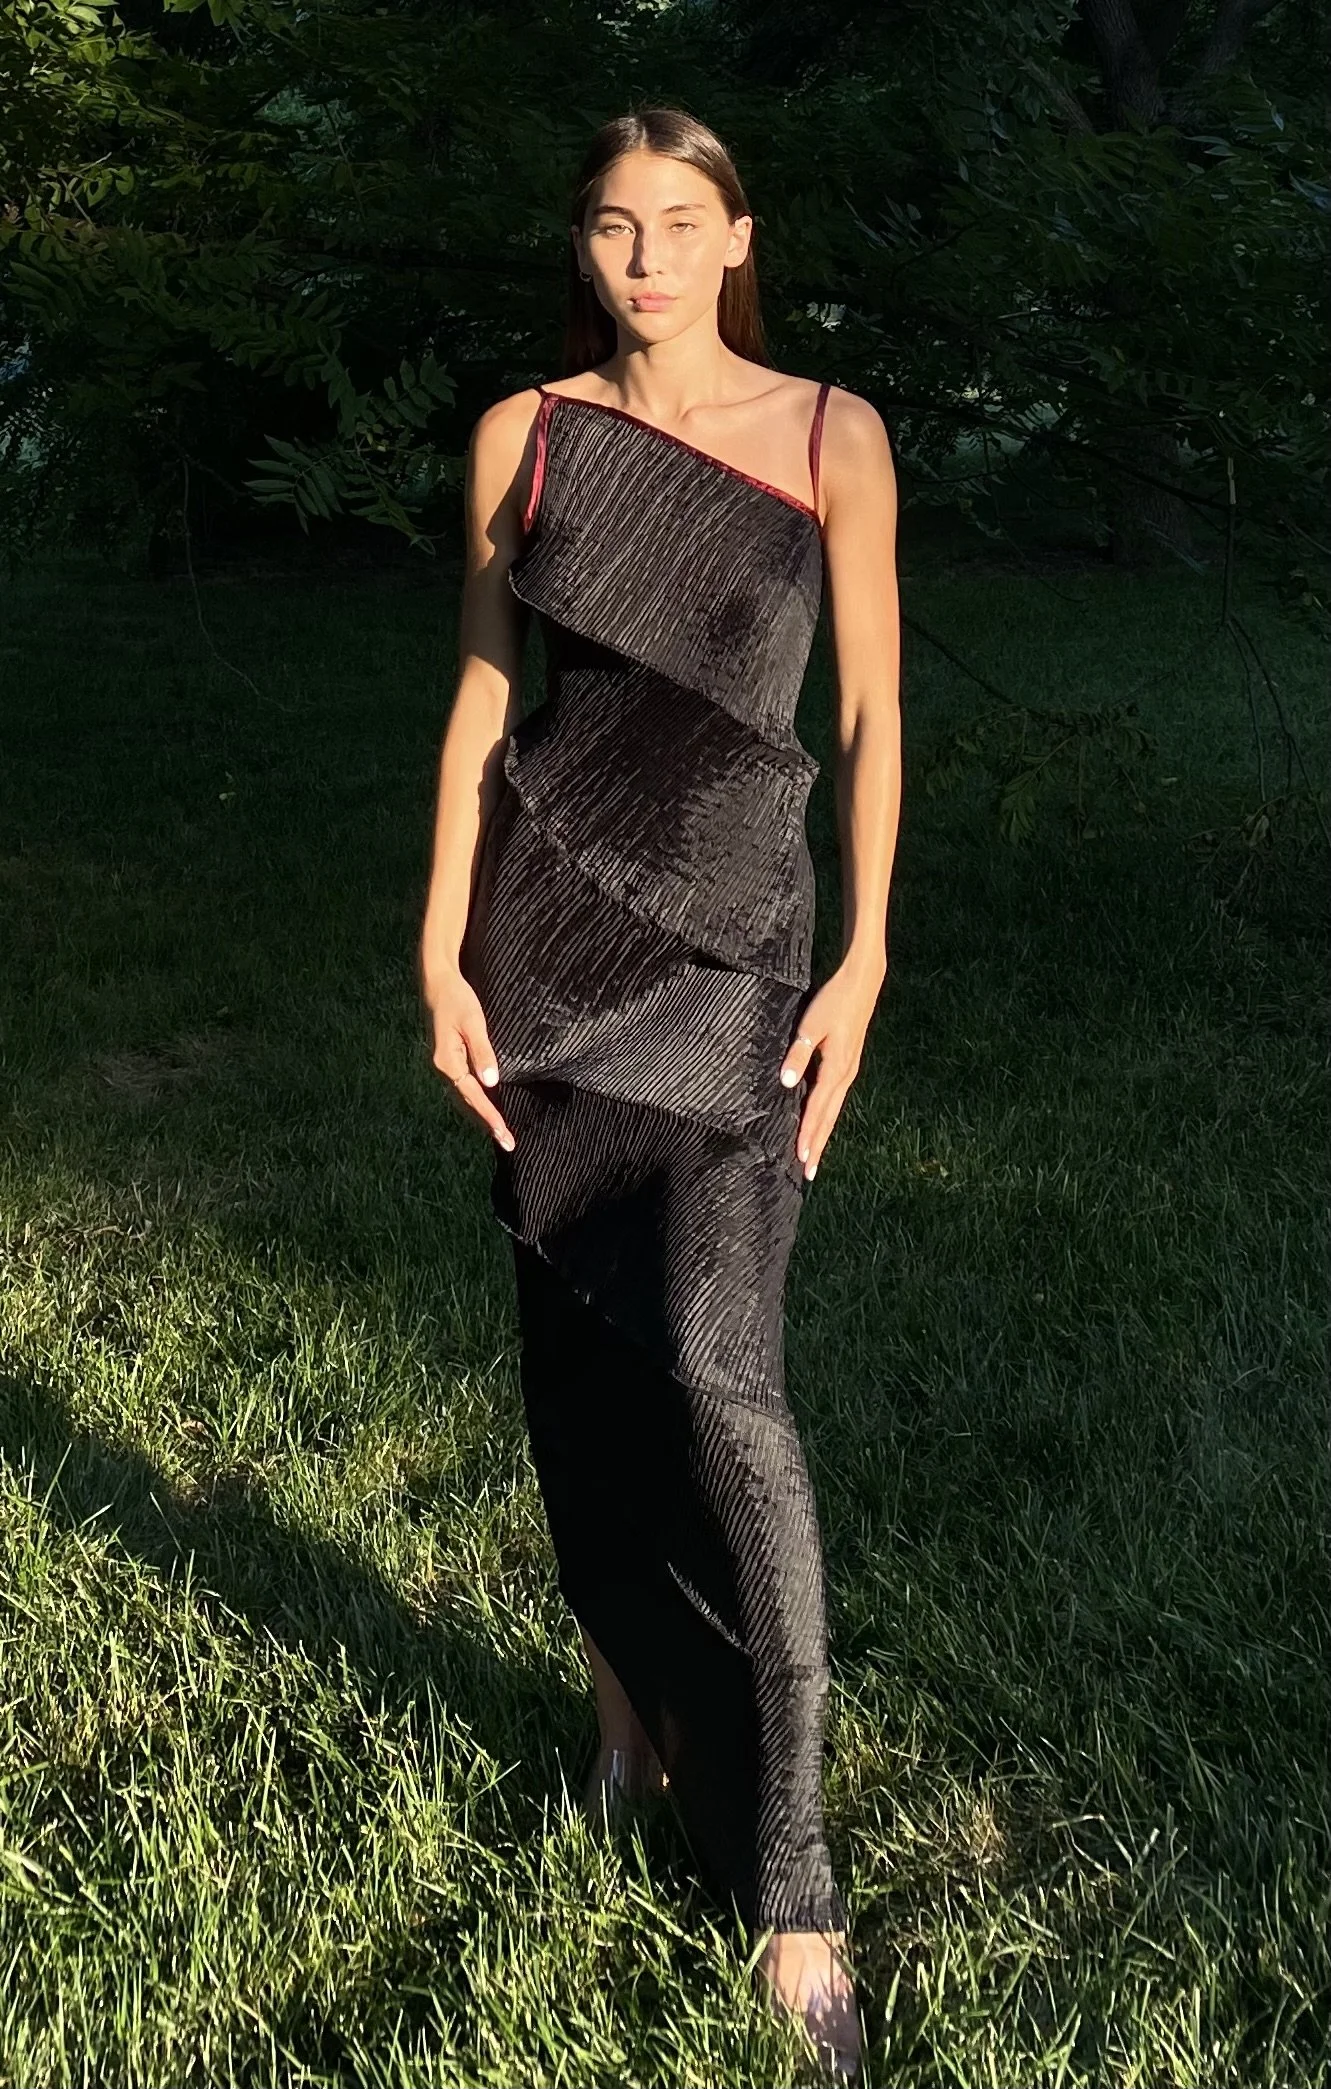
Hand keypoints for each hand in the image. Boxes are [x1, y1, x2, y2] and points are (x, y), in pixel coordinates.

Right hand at [422, 959, 514, 1150]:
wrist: (438, 984)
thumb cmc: (458, 999)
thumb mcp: (473, 1023)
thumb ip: (482, 1052)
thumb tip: (491, 1083)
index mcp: (447, 1062)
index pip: (473, 1096)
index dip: (490, 1116)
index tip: (504, 1134)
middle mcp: (444, 1068)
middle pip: (468, 1102)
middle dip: (487, 1123)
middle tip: (508, 1143)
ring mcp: (446, 1065)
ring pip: (465, 1097)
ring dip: (482, 1115)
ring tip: (501, 1133)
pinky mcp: (451, 1060)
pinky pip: (464, 1086)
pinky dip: (477, 1101)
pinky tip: (488, 1107)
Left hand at [778, 955, 885, 1180]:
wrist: (863, 983)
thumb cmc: (834, 1001)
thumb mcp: (811, 1025)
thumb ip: (798, 1053)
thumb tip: (786, 1082)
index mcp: (835, 1069)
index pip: (817, 1110)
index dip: (807, 1135)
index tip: (800, 1159)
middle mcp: (845, 1075)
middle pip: (828, 1118)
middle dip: (817, 1145)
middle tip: (808, 1172)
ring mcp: (849, 1070)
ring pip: (834, 1110)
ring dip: (823, 1133)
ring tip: (814, 1154)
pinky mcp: (848, 1063)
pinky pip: (836, 1097)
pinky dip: (827, 1115)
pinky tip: (823, 1121)